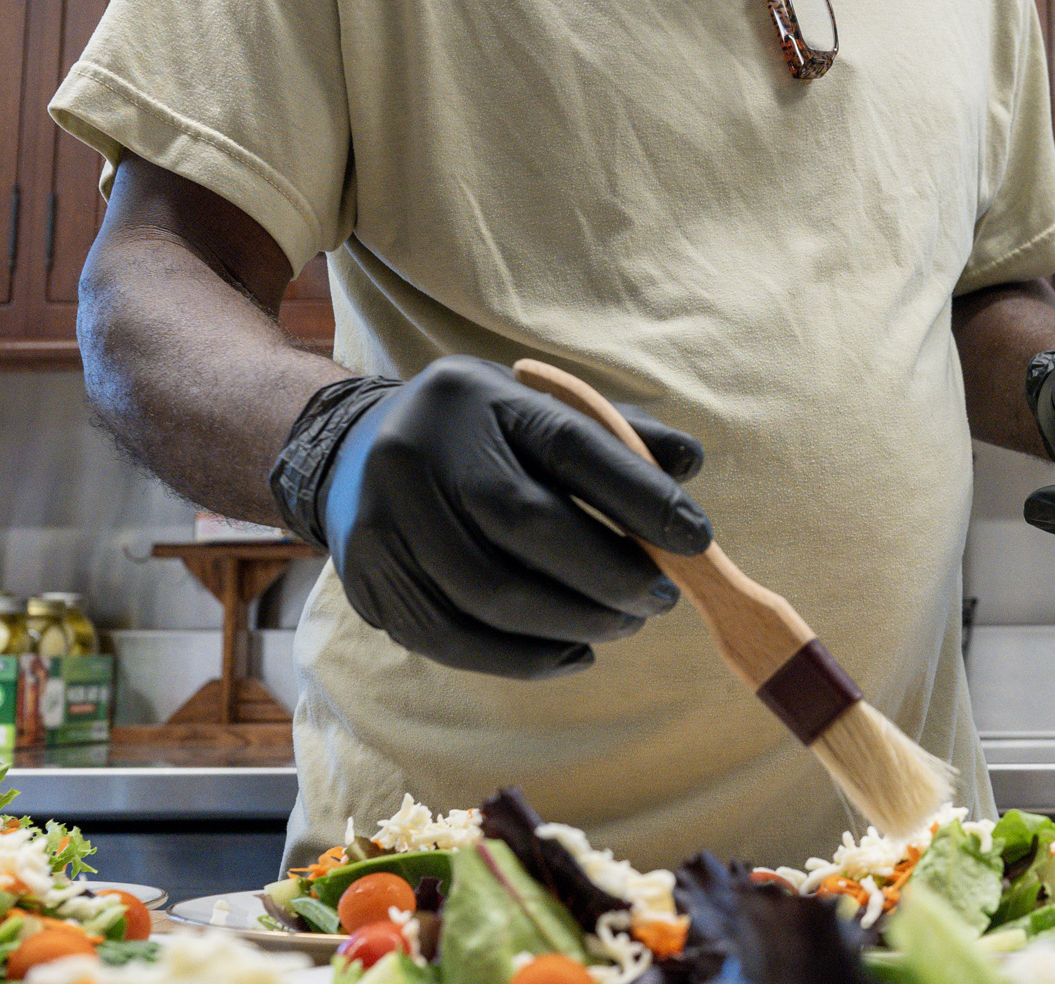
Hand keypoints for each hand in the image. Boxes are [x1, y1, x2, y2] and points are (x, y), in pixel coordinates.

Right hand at [275, 357, 710, 678]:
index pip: (569, 443)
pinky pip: (455, 638)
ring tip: (620, 625)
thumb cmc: (478, 437)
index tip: (697, 539)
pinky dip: (524, 658)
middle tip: (659, 600)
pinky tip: (572, 651)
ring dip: (572, 622)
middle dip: (608, 573)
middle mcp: (420, 448)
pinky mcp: (369, 576)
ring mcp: (384, 515)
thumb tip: (689, 464)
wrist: (357, 454)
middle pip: (526, 522)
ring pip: (491, 593)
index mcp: (476, 396)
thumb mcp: (537, 410)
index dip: (639, 495)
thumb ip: (612, 437)